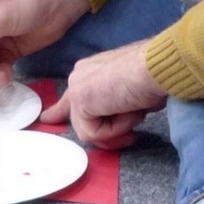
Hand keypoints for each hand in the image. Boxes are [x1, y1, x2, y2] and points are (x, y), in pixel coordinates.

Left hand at [42, 40, 167, 148]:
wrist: (156, 68)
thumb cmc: (153, 77)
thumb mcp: (132, 95)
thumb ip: (117, 107)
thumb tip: (120, 127)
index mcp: (90, 71)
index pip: (71, 96)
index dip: (59, 110)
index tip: (48, 119)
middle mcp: (79, 76)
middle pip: (82, 120)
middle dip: (108, 133)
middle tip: (131, 136)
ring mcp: (77, 88)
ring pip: (91, 130)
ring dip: (118, 128)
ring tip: (134, 109)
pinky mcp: (80, 100)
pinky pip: (94, 133)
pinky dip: (115, 129)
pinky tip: (126, 110)